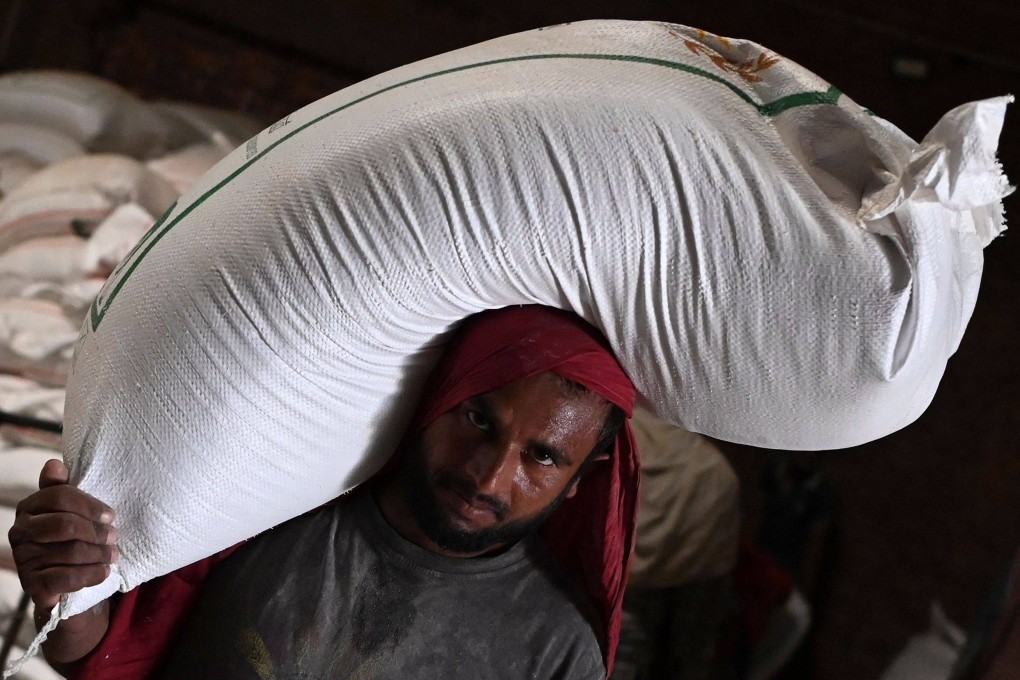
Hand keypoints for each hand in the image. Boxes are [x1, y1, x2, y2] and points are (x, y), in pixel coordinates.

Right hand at [9, 459, 118, 608]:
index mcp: (29, 507)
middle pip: (65, 524)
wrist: (60, 582)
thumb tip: (53, 464)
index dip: (90, 505)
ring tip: (113, 555)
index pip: (60, 496)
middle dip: (96, 531)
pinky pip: (66, 577)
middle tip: (114, 537)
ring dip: (99, 554)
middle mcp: (20, 531)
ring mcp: (23, 559)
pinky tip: (104, 572)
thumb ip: (62, 488)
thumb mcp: (70, 511)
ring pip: (70, 551)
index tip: (111, 515)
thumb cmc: (69, 538)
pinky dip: (91, 574)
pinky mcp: (32, 584)